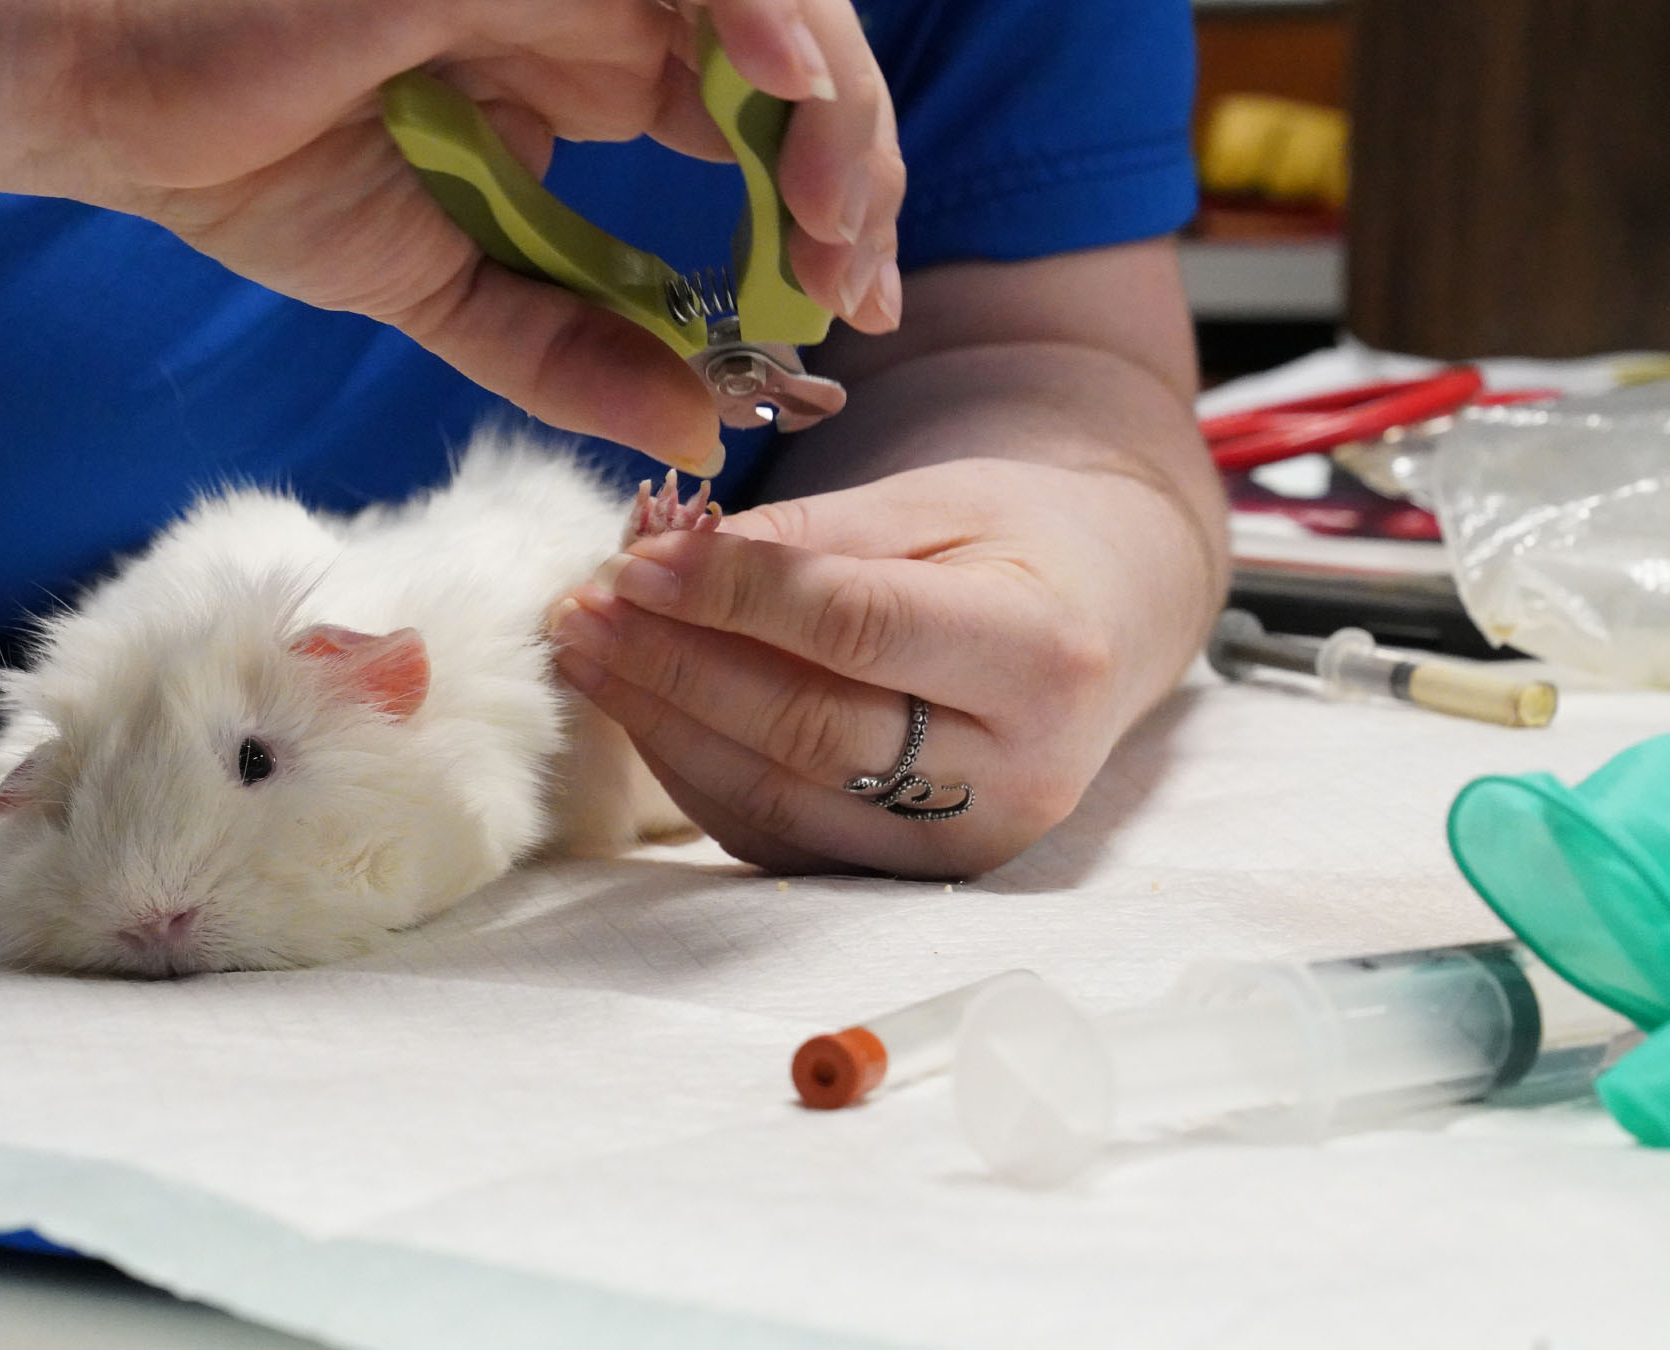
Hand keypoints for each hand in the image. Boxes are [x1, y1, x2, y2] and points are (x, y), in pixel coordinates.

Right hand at [29, 0, 905, 472]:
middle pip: (794, 71)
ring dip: (832, 113)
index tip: (838, 318)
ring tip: (830, 227)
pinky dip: (764, 17)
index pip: (755, 129)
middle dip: (852, 180)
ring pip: (770, 8)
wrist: (112, 94)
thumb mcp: (442, 295)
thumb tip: (697, 432)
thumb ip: (569, 353)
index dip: (821, 217)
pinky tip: (792, 97)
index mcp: (584, 76)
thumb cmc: (248, 166)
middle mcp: (600, 10)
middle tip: (851, 288)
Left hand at [546, 456, 1220, 875]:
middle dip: (674, 665)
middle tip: (581, 607)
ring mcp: (962, 845)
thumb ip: (806, 538)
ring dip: (660, 721)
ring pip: (774, 796)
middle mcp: (1015, 773)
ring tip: (585, 651)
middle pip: (805, 729)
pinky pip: (769, 832)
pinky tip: (638, 705)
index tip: (633, 561)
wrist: (1104, 622)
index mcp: (1043, 656)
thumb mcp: (935, 503)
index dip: (730, 597)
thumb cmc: (1018, 543)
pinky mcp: (906, 876)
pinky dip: (690, 768)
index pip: (854, 630)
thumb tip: (663, 560)